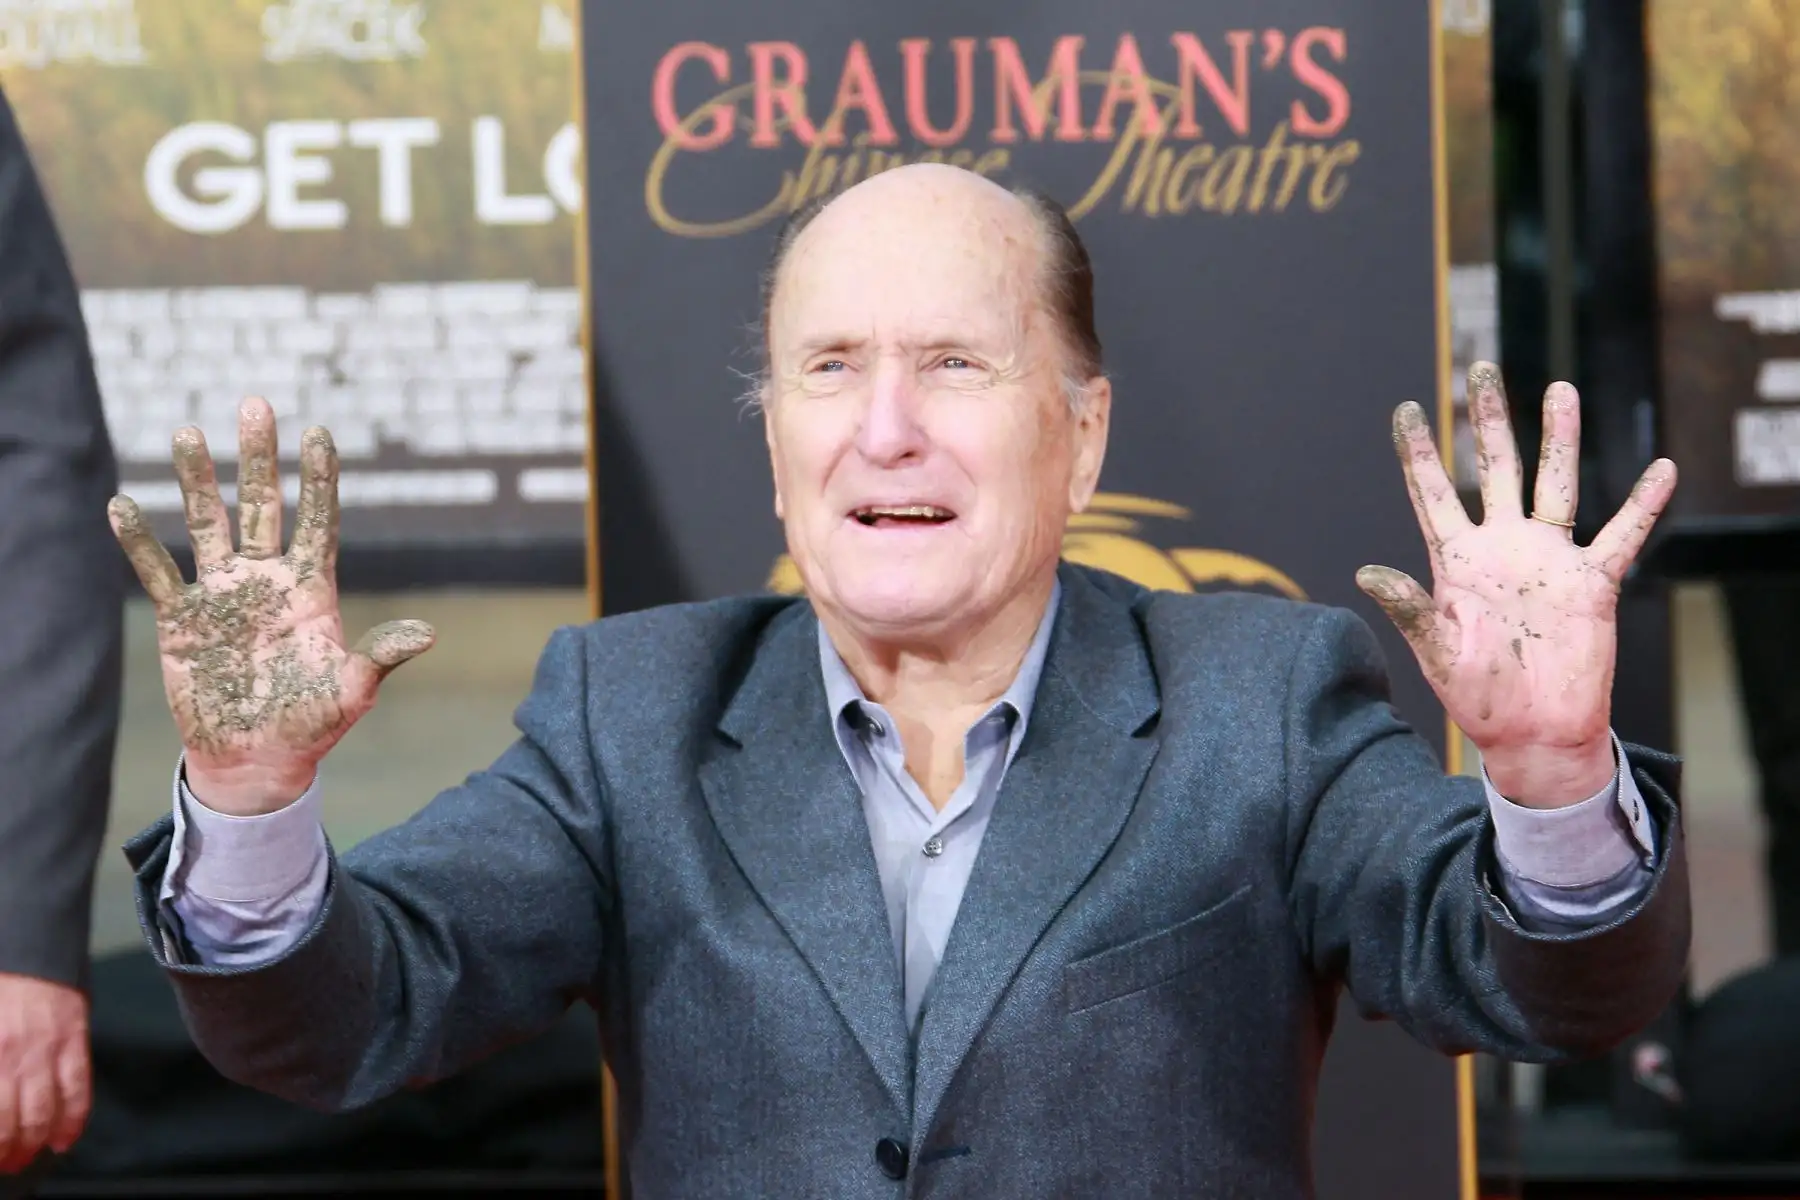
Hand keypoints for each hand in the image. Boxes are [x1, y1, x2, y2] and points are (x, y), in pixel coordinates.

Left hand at [0, 974, 87, 1173]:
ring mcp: (48, 1049)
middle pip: (16, 1118)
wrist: (29, 948)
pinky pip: (79, 1087)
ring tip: (30, 1155)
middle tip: (8, 1163)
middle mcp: (16, 1056)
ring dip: (38, 1140)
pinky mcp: (75, 1040)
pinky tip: (66, 1138)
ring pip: (47, 1109)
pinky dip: (74, 1118)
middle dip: (11, 1148)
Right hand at [109, 398, 435, 815]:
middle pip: (262, 505)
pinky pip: (158, 572)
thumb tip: (427, 634)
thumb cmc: (312, 726)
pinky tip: (123, 505)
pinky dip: (140, 541)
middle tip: (255, 403)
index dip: (319, 478)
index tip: (319, 432)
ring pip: (209, 524)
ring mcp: (223, 595)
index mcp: (312, 589)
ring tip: (189, 433)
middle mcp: (267, 580)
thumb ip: (380, 658)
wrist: (258, 760)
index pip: (317, 520)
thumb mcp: (352, 691)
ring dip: (198, 481)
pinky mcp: (183, 619)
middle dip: (259, 457)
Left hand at [1356, 362, 1676, 806]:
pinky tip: (1661, 469)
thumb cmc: (1476, 696)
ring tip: (1559, 389)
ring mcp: (1548, 561)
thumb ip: (1408, 606)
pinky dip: (1644, 505)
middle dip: (1488, 420)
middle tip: (1482, 369)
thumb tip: (1366, 571)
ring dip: (1559, 438)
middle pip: (1495, 469)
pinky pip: (1623, 535)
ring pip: (1556, 483)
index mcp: (1456, 561)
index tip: (1407, 408)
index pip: (1432, 492)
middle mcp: (1502, 548)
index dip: (1420, 452)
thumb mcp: (1435, 650)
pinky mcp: (1590, 583)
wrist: (1530, 733)